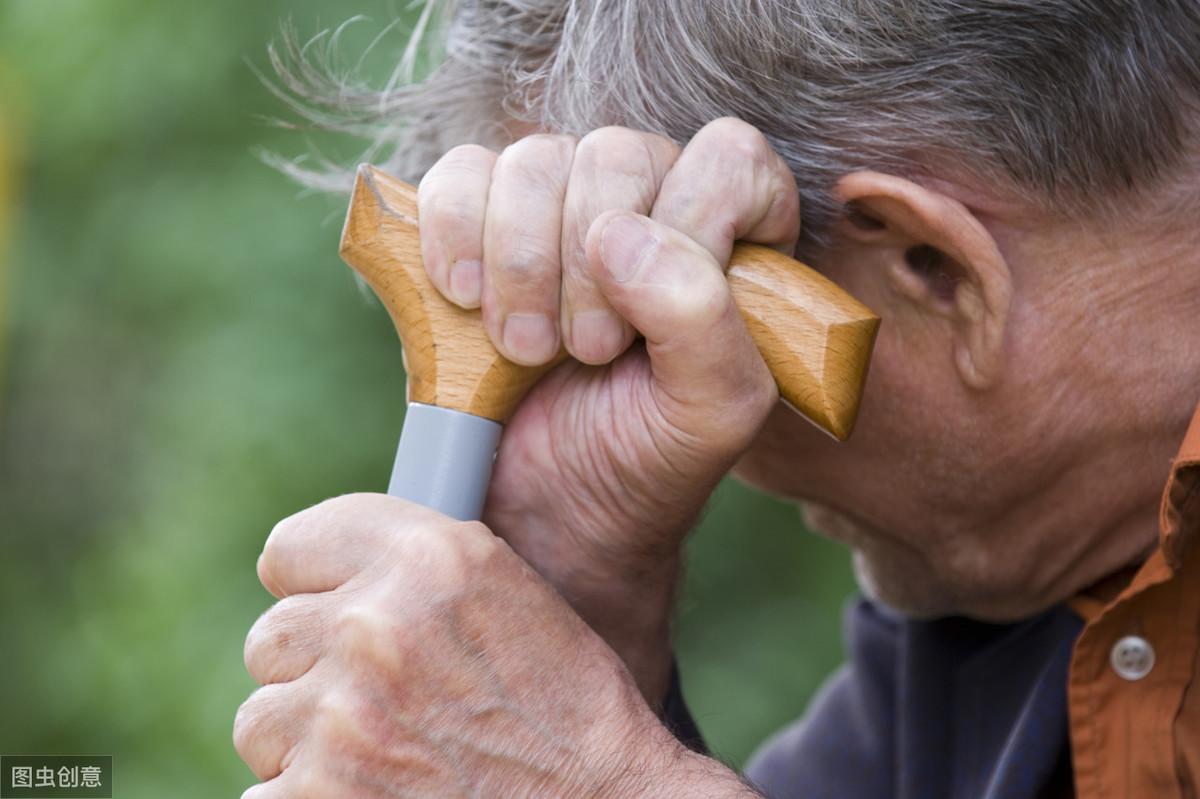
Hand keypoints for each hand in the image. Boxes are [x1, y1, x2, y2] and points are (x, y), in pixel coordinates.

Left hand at [234, 495, 754, 797]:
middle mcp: (376, 627)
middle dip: (314, 670)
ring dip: (308, 740)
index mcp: (427, 558)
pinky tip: (378, 790)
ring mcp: (341, 721)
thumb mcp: (502, 589)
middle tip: (383, 698)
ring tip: (387, 751)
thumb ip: (406, 569)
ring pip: (261, 719)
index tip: (331, 609)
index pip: (290, 547)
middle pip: (271, 637)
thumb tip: (320, 582)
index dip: (313, 585)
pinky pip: (265, 792)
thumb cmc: (564, 703)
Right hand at [417, 119, 799, 700]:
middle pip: (617, 154)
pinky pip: (459, 174)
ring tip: (524, 348)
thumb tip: (616, 231)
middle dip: (588, 264)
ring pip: (533, 159)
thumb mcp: (711, 412)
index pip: (726, 159)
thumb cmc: (645, 458)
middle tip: (586, 353)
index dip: (687, 227)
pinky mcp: (477, 220)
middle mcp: (650, 202)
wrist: (549, 511)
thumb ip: (701, 321)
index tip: (648, 325)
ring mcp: (559, 205)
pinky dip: (453, 234)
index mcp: (734, 235)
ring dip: (519, 261)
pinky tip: (464, 301)